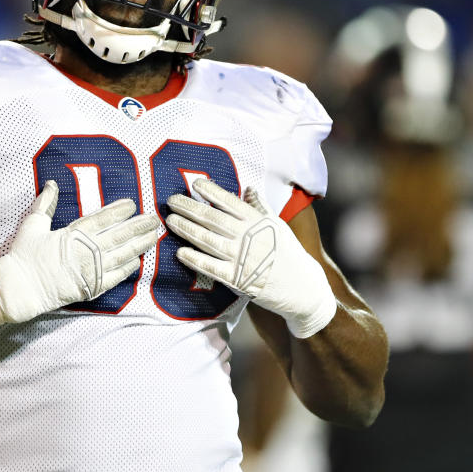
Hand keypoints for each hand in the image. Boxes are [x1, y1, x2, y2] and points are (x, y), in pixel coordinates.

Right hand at [0, 180, 159, 333]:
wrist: (19, 289)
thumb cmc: (23, 256)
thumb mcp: (32, 225)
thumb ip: (45, 204)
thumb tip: (50, 184)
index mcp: (73, 233)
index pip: (102, 218)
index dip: (119, 211)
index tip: (133, 204)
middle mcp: (86, 250)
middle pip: (119, 235)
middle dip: (139, 226)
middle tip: (155, 220)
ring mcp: (90, 270)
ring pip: (122, 255)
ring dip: (140, 245)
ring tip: (154, 237)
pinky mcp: (90, 288)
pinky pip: (115, 277)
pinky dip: (128, 269)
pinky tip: (138, 262)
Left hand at [165, 179, 335, 337]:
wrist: (302, 287)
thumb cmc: (288, 253)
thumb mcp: (278, 225)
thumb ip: (260, 207)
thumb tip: (248, 188)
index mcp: (258, 221)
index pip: (230, 201)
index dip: (211, 191)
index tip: (195, 183)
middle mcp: (248, 236)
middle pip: (213, 218)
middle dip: (189, 207)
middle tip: (171, 200)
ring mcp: (242, 258)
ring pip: (208, 239)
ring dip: (186, 229)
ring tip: (170, 220)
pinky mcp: (237, 279)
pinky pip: (211, 267)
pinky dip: (195, 259)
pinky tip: (180, 252)